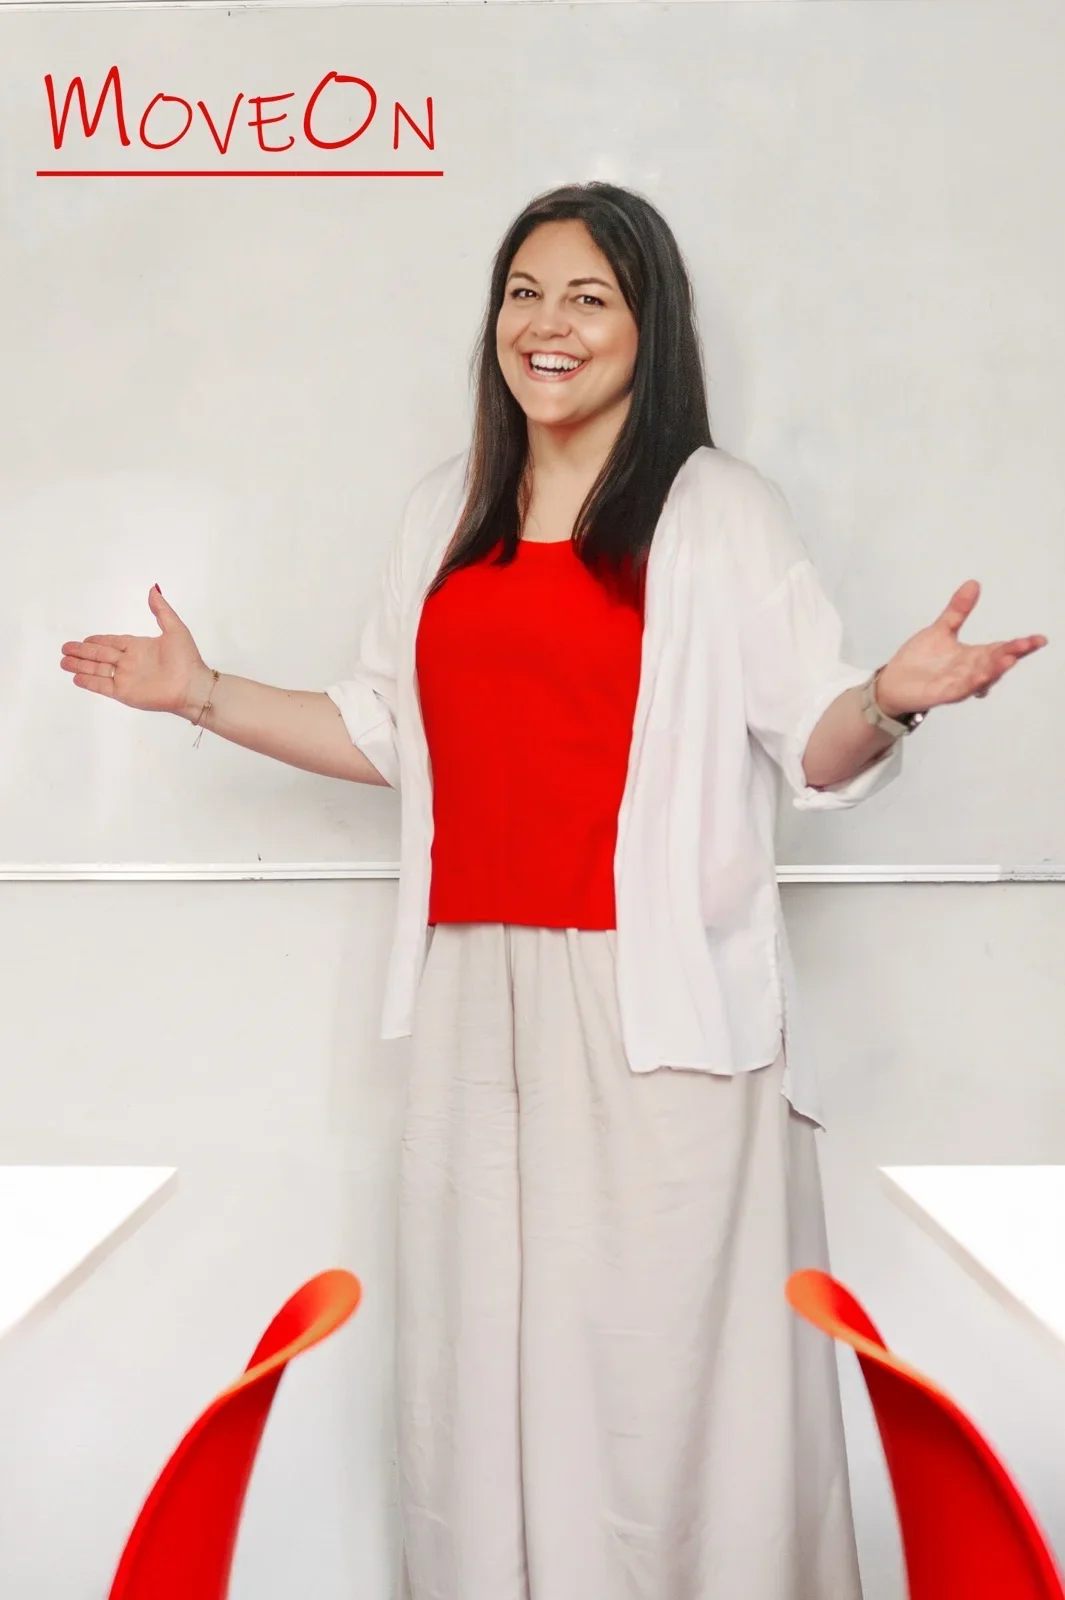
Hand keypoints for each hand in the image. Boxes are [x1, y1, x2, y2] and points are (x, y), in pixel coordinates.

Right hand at [60, 587, 208, 716]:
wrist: (192, 687)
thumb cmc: (187, 659)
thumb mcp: (175, 629)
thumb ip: (161, 610)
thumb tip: (153, 589)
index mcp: (139, 647)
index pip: (113, 642)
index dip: (98, 641)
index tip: (85, 639)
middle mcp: (130, 662)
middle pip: (100, 655)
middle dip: (82, 652)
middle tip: (65, 648)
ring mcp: (126, 678)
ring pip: (97, 670)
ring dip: (80, 665)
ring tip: (64, 662)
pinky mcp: (124, 693)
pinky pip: (102, 685)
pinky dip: (89, 681)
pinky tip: (76, 677)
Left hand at [876, 580, 1046, 717]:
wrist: (893, 682)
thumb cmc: (918, 660)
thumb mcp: (941, 630)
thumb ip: (958, 610)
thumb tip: (973, 583)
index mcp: (972, 656)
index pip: (1000, 648)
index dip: (1020, 645)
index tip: (1039, 639)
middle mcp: (969, 671)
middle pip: (995, 662)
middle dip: (1011, 654)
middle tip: (1026, 645)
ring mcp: (958, 684)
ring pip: (981, 677)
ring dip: (995, 669)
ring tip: (1009, 659)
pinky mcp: (943, 694)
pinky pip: (961, 689)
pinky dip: (972, 684)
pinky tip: (981, 677)